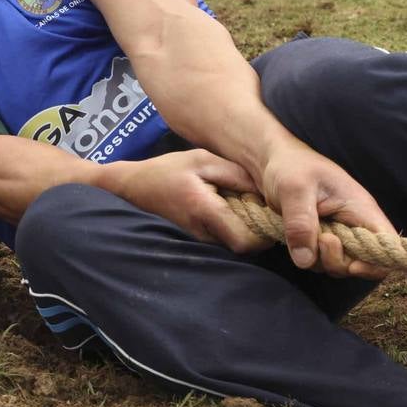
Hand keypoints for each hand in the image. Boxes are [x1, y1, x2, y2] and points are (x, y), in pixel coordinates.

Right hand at [110, 150, 271, 253]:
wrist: (138, 185)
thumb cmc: (169, 170)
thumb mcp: (203, 160)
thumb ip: (236, 174)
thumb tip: (265, 192)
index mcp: (205, 210)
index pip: (245, 242)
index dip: (264, 235)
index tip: (268, 214)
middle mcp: (204, 231)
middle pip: (245, 246)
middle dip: (259, 231)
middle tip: (262, 208)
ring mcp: (201, 237)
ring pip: (236, 243)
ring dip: (248, 229)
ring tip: (246, 205)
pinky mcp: (200, 237)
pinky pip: (226, 238)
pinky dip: (236, 227)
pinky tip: (233, 208)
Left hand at [258, 143, 393, 277]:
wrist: (271, 160)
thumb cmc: (290, 166)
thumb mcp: (294, 189)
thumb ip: (301, 223)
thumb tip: (305, 260)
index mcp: (361, 209)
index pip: (387, 245)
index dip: (377, 263)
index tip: (353, 265)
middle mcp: (353, 225)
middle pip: (362, 263)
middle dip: (338, 261)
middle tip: (320, 239)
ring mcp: (337, 234)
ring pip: (337, 265)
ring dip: (318, 259)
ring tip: (302, 232)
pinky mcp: (319, 239)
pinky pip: (319, 260)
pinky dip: (306, 256)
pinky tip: (294, 236)